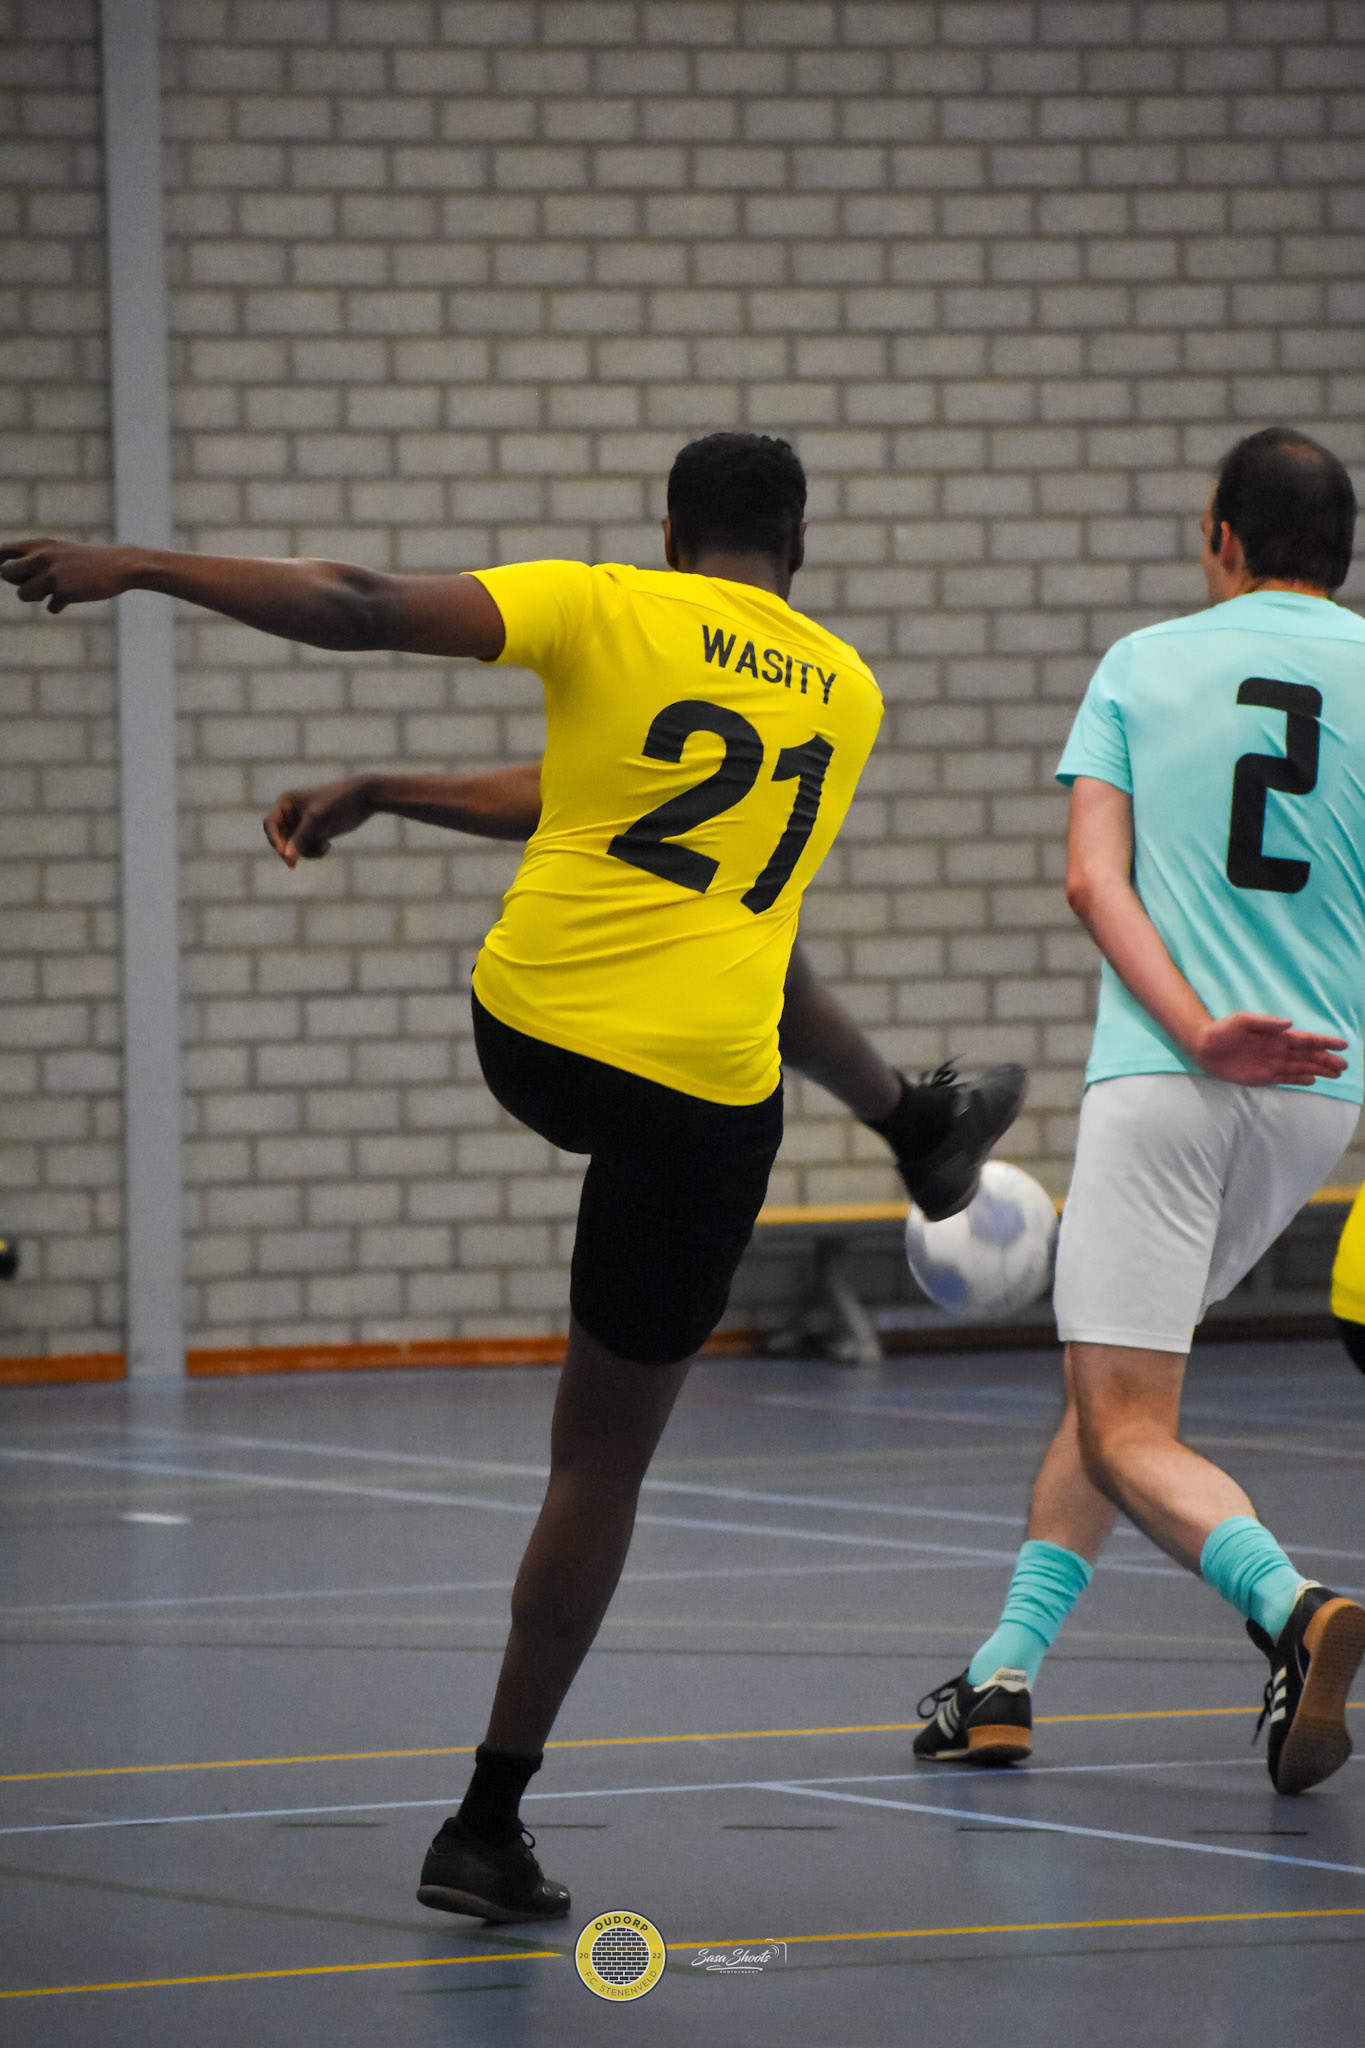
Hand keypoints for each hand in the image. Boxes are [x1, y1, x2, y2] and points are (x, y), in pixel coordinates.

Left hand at [0, 538, 132, 612]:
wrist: (119, 566)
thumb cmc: (87, 561)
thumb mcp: (59, 551)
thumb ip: (35, 559)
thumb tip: (7, 575)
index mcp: (40, 545)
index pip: (3, 551)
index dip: (0, 563)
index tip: (11, 573)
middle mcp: (42, 557)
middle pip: (6, 573)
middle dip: (16, 582)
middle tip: (34, 584)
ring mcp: (52, 575)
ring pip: (23, 595)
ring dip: (36, 597)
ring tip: (53, 590)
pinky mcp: (64, 592)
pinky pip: (51, 608)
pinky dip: (60, 606)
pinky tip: (74, 595)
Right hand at [264, 779, 375, 867]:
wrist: (364, 798)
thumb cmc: (339, 803)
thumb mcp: (318, 820)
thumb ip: (301, 838)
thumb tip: (287, 857)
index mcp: (287, 802)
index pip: (270, 824)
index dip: (275, 840)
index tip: (284, 854)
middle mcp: (292, 813)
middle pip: (280, 839)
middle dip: (291, 849)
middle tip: (293, 864)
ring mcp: (304, 824)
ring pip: (295, 847)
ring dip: (306, 851)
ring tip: (322, 846)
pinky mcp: (316, 833)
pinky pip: (307, 849)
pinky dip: (315, 851)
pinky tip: (328, 846)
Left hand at [1192, 1012, 1348, 1086]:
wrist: (1204, 1048)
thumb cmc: (1221, 1031)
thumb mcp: (1241, 1021)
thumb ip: (1265, 1022)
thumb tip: (1289, 1023)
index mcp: (1276, 1035)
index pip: (1305, 1039)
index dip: (1324, 1042)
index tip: (1342, 1044)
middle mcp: (1278, 1049)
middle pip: (1308, 1055)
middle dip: (1326, 1059)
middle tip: (1344, 1065)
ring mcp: (1272, 1063)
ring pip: (1301, 1068)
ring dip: (1318, 1070)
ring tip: (1336, 1073)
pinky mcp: (1263, 1076)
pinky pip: (1286, 1078)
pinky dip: (1299, 1079)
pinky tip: (1313, 1080)